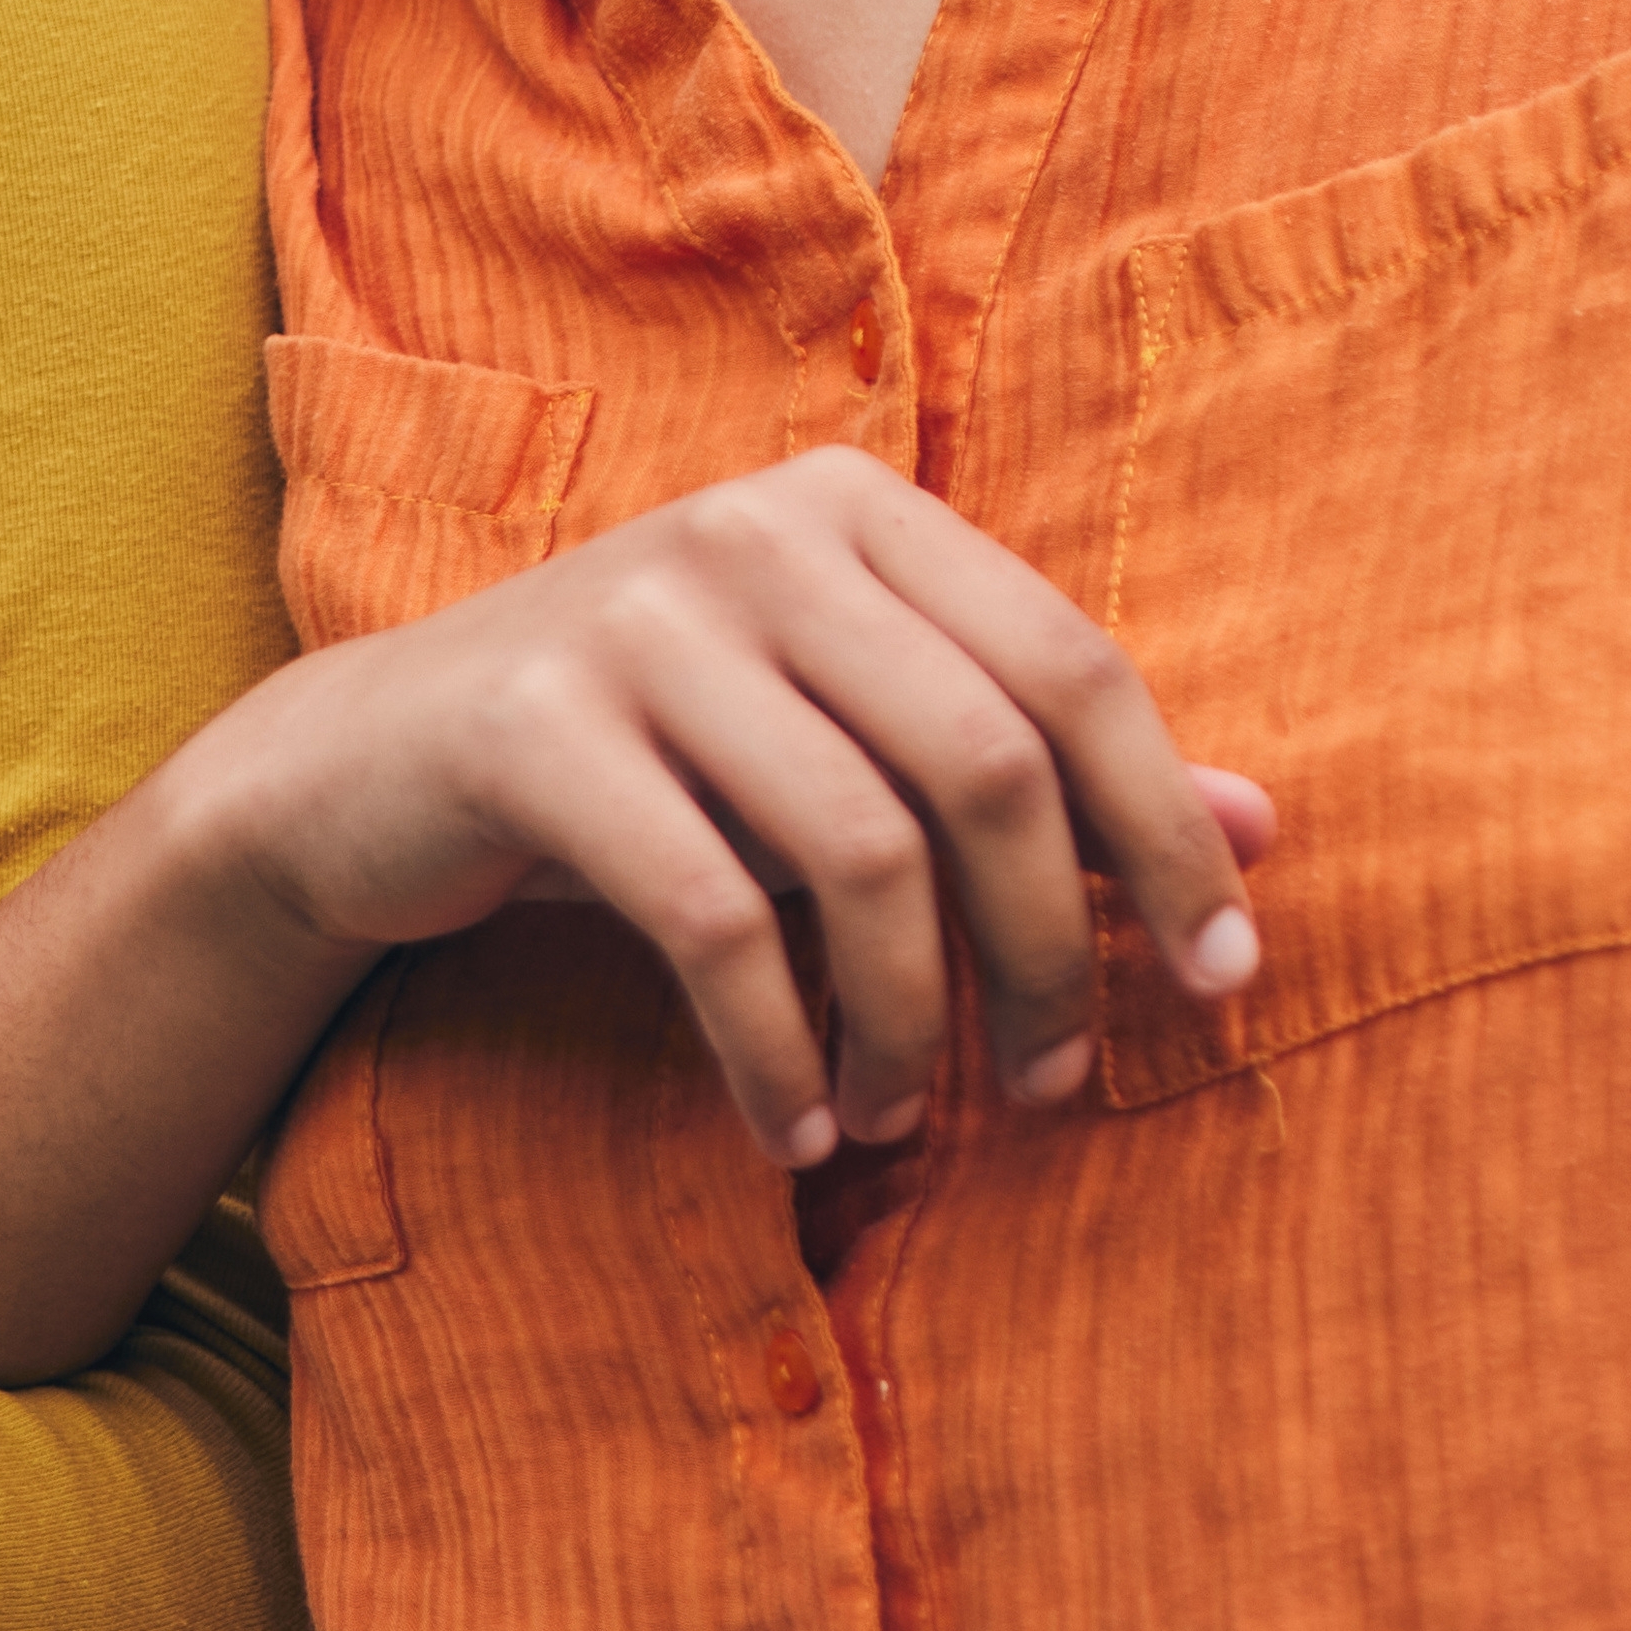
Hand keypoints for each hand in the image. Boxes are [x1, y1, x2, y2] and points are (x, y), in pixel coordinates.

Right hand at [192, 453, 1271, 1162]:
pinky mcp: (532, 721)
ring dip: (902, 1023)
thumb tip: (1261, 830)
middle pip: (986, 764)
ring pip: (857, 850)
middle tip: (1045, 1088)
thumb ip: (1040, 772)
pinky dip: (772, 1047)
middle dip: (1044, 954)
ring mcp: (638, 615)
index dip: (1165, 834)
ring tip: (895, 1118)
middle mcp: (758, 528)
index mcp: (858, 506)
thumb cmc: (657, 760)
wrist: (369, 767)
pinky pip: (708, 916)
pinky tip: (790, 1124)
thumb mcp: (848, 742)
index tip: (1222, 982)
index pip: (1073, 667)